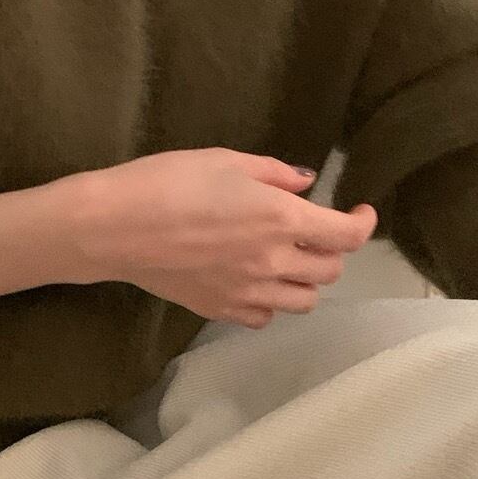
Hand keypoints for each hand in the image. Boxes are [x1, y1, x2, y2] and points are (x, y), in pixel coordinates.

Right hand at [66, 147, 378, 327]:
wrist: (114, 226)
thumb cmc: (168, 181)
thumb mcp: (226, 161)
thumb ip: (274, 174)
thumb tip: (306, 183)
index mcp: (281, 220)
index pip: (347, 236)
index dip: (363, 223)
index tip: (359, 211)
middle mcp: (272, 262)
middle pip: (330, 271)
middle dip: (332, 250)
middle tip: (314, 231)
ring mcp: (247, 292)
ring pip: (303, 301)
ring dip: (305, 281)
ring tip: (287, 261)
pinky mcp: (219, 309)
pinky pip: (263, 317)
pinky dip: (269, 303)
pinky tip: (254, 282)